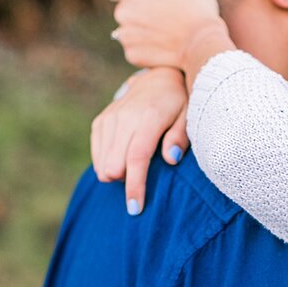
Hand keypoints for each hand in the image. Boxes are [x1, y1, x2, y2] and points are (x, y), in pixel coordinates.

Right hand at [91, 67, 189, 214]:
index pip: (137, 158)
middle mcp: (124, 117)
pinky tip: (123, 160)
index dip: (135, 186)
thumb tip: (171, 160)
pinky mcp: (100, 121)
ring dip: (117, 173)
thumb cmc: (180, 103)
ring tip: (136, 165)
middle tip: (143, 177)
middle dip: (126, 181)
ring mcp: (109, 118)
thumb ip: (180, 137)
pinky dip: (108, 164)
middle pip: (115, 165)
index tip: (135, 208)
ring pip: (103, 163)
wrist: (159, 77)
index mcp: (149, 118)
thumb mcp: (190, 116)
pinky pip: (97, 154)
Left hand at [102, 0, 228, 70]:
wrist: (202, 42)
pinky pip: (135, 49)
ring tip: (166, 32)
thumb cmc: (194, 5)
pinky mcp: (132, 54)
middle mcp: (122, 11)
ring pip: (129, 31)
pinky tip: (164, 46)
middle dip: (139, 12)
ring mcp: (125, 35)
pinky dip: (146, 49)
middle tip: (164, 16)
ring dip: (142, 31)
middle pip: (124, 10)